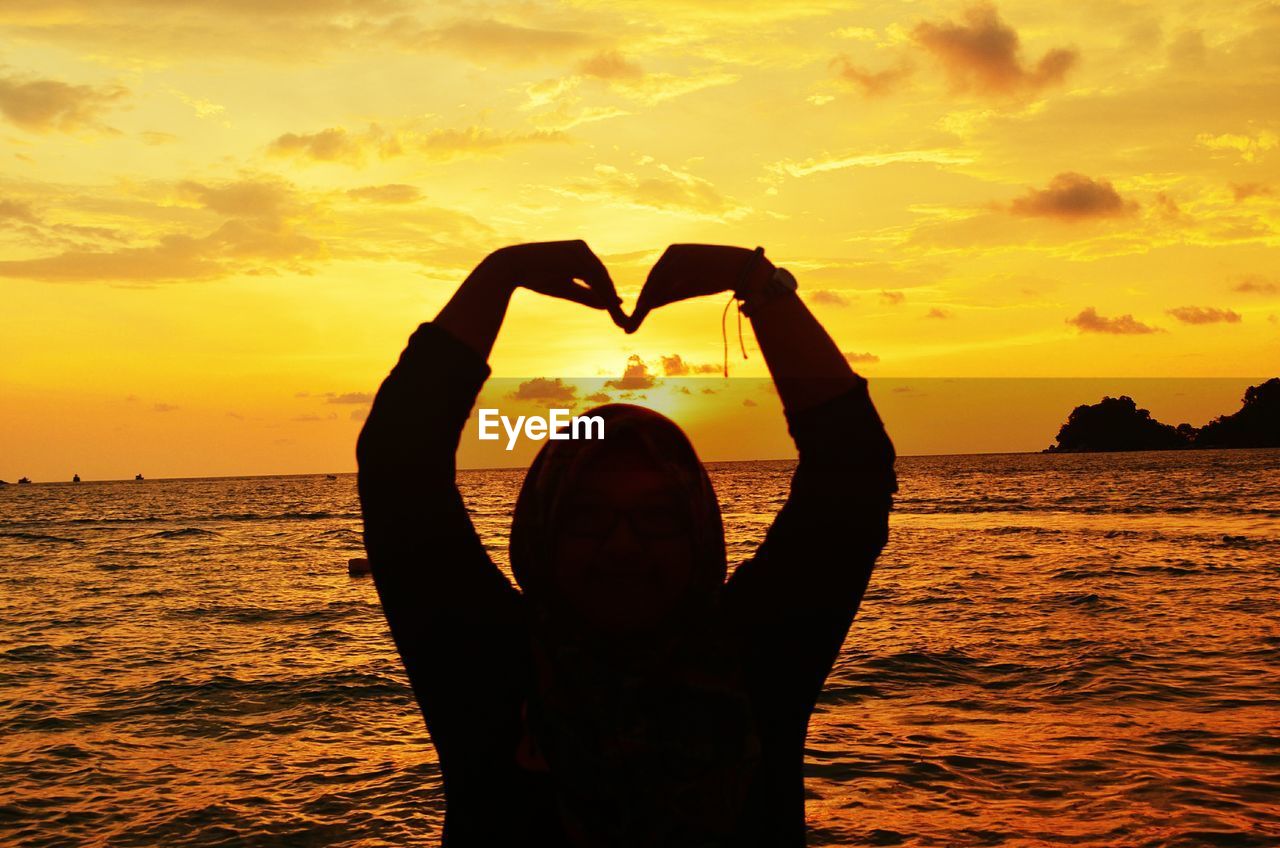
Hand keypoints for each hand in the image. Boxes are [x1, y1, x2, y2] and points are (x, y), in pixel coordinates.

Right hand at [484, 240, 628, 329]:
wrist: (512, 266)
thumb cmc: (536, 276)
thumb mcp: (566, 289)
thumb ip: (586, 296)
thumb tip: (609, 305)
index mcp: (580, 254)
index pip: (598, 277)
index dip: (608, 295)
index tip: (617, 312)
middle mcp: (582, 249)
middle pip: (603, 277)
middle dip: (612, 300)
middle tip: (623, 321)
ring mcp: (580, 249)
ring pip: (600, 277)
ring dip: (610, 299)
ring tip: (618, 318)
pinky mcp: (577, 252)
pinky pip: (593, 275)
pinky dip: (602, 292)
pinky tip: (608, 306)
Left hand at [625, 244, 771, 332]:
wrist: (740, 267)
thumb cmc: (715, 277)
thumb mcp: (688, 286)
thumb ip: (669, 294)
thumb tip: (647, 306)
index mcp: (672, 254)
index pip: (654, 279)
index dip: (645, 297)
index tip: (638, 313)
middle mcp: (672, 253)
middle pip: (652, 281)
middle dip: (642, 302)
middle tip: (632, 321)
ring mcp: (679, 257)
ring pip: (657, 283)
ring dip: (645, 303)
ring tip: (636, 319)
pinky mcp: (686, 264)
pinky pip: (669, 283)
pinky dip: (657, 298)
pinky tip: (649, 309)